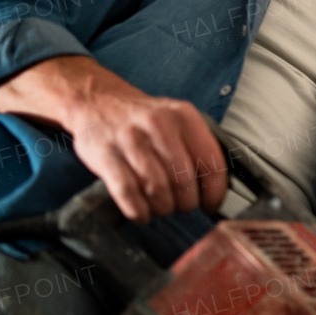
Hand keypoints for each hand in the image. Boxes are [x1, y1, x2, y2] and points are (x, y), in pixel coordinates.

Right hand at [0, 55, 226, 221]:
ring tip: (163, 208)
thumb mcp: (178, 120)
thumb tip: (218, 187)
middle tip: (182, 206)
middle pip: (184, 180)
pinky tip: (142, 213)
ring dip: (163, 207)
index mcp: (184, 116)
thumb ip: (199, 147)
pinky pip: (127, 192)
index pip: (212, 163)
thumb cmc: (144, 119)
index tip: (211, 204)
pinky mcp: (105, 155)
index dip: (214, 192)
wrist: (97, 101)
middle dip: (186, 203)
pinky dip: (138, 210)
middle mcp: (158, 125)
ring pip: (157, 189)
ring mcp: (129, 139)